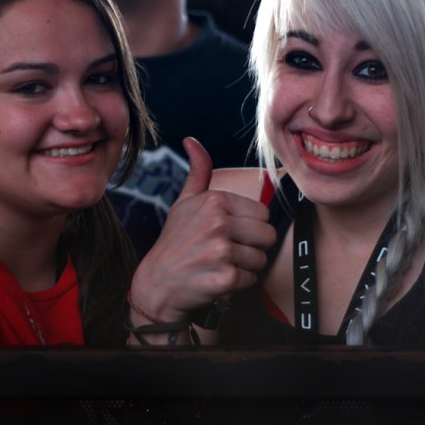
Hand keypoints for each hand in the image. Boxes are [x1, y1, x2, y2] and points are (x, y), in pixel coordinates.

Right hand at [130, 137, 275, 323]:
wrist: (156, 284)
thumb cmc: (174, 243)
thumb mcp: (184, 203)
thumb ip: (198, 172)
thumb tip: (191, 140)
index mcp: (214, 201)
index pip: (262, 213)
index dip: (249, 227)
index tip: (230, 234)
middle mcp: (218, 223)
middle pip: (267, 235)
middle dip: (252, 247)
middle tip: (227, 253)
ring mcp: (222, 251)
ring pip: (261, 259)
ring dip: (244, 267)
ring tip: (220, 265)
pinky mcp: (225, 278)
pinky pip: (251, 279)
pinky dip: (238, 285)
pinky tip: (217, 280)